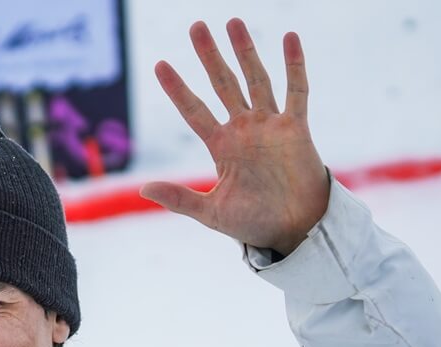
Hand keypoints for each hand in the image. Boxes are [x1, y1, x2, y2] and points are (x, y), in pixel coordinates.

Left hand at [140, 19, 329, 255]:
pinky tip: (289, 37)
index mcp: (221, 147)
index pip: (194, 110)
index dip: (178, 89)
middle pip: (222, 84)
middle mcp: (243, 130)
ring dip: (245, 51)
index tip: (160, 65)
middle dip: (209, 56)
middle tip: (196, 27)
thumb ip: (180, 199)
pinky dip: (294, 65)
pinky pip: (296, 91)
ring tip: (232, 21)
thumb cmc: (254, 223)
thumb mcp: (211, 213)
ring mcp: (270, 126)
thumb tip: (143, 189)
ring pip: (255, 79)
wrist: (294, 231)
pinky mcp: (296, 128)